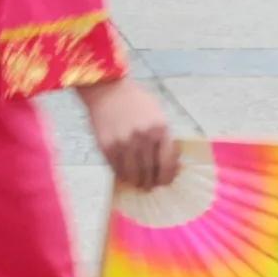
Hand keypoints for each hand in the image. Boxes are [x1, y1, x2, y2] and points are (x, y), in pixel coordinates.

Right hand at [79, 75, 193, 196]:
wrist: (107, 89)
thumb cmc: (136, 101)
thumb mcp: (157, 115)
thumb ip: (164, 138)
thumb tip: (170, 164)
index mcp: (160, 129)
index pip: (168, 163)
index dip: (167, 177)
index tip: (165, 182)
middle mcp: (143, 138)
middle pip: (150, 171)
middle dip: (151, 182)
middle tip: (150, 186)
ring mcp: (124, 143)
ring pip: (133, 174)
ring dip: (137, 182)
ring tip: (138, 183)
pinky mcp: (107, 147)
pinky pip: (116, 169)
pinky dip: (122, 175)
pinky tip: (125, 174)